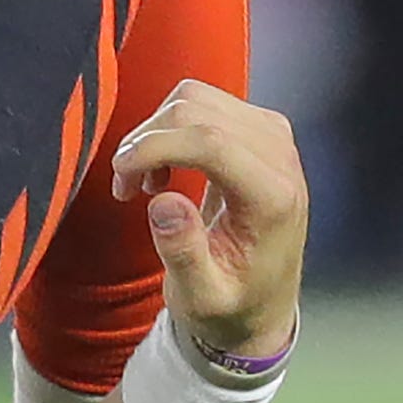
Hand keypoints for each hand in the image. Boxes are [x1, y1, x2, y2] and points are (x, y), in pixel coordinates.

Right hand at [111, 79, 307, 362]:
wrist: (263, 304)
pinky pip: (202, 102)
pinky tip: (164, 165)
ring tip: (145, 178)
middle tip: (126, 185)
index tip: (121, 176)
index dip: (154, 146)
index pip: (210, 141)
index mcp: (273, 199)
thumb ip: (184, 254)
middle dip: (147, 139)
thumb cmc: (231, 305)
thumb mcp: (202, 298)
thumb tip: (164, 202)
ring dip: (155, 130)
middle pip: (198, 111)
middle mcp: (280, 159)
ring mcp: (273, 138)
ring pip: (196, 97)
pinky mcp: (259, 129)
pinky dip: (169, 125)